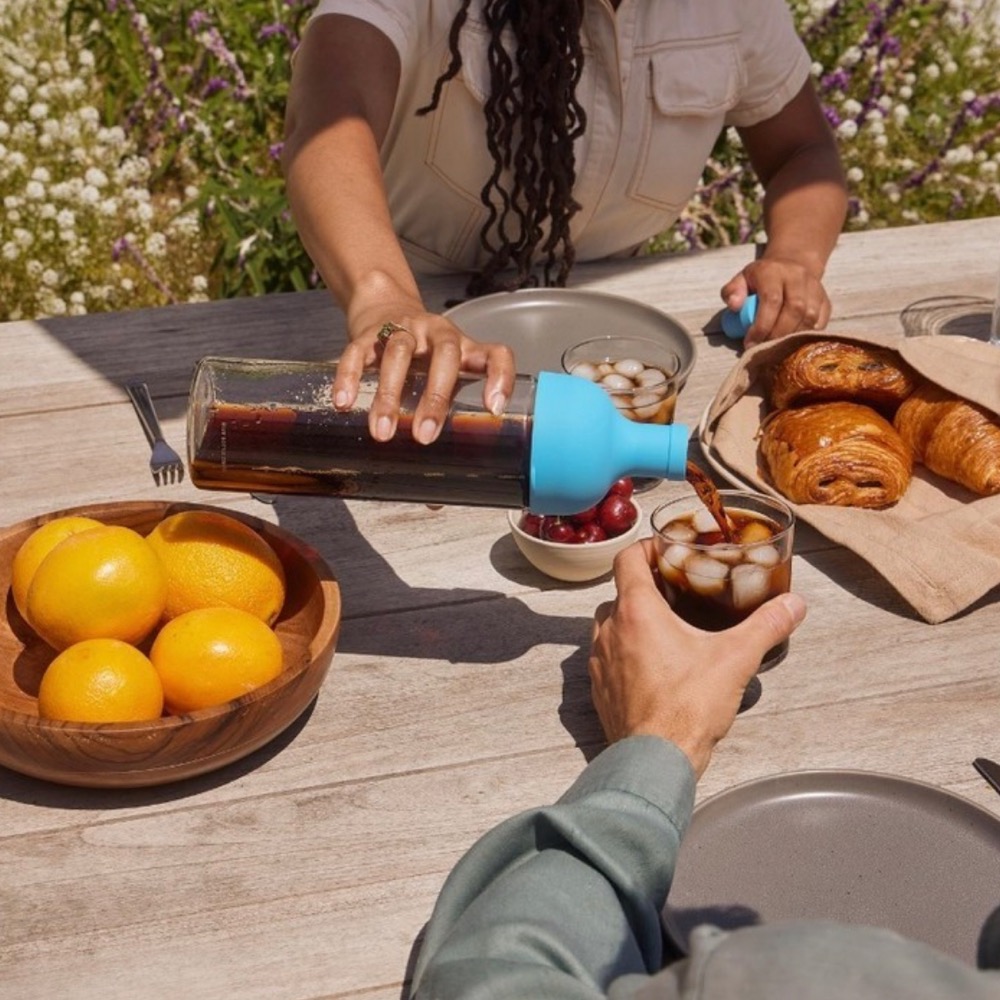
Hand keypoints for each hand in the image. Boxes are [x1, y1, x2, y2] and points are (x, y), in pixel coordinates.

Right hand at [331, 300, 515, 443]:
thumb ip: (449, 411)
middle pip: (443, 355)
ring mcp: (403, 329)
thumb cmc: (422, 354)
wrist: (385, 305)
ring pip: (398, 354)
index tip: (494, 410)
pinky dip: (350, 377)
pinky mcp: (368, 333)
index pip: (495, 354)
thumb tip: (442, 484)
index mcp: (464, 347)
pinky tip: (344, 402)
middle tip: (425, 435)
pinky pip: (358, 352)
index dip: (500, 378)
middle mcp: (437, 333)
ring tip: (383, 432)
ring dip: (390, 394)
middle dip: (435, 397)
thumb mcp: (446, 373)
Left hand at [588, 539, 806, 776]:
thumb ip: (766, 626)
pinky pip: (608, 658)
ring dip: (632, 621)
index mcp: (636, 612)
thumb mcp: (736, 659)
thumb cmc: (687, 708)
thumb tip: (793, 604)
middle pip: (620, 592)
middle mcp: (609, 631)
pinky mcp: (599, 689)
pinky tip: (654, 666)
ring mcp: (599, 662)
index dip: (644, 548)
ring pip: (610, 625)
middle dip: (645, 588)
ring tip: (666, 628)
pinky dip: (626, 653)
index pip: (626, 559)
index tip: (665, 551)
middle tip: (675, 591)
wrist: (655, 760)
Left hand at [721, 256, 831, 346]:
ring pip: (810, 317)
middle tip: (764, 349)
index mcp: (773, 271)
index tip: (750, 343)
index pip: (771, 300)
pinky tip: (792, 343)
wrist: (791, 265)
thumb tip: (734, 306)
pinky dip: (807, 336)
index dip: (762, 326)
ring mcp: (815, 288)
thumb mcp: (741, 279)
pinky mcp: (825, 300)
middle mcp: (797, 277)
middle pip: (795, 310)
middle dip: (777, 335)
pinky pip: (821, 322)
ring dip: (792, 337)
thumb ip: (732, 291)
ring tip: (777, 347)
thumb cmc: (760, 279)